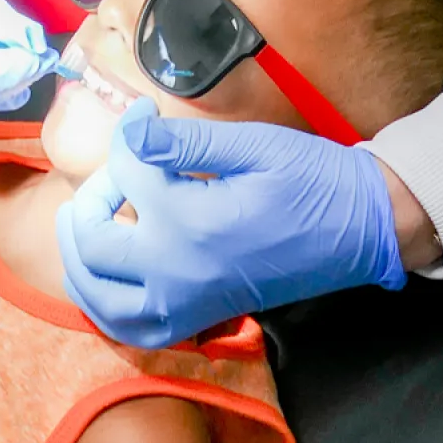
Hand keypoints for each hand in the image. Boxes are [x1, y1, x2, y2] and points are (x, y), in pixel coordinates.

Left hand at [55, 98, 405, 346]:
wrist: (360, 229)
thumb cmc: (311, 180)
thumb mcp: (251, 146)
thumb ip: (184, 143)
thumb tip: (133, 131)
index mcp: (190, 223)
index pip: (129, 172)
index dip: (129, 133)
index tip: (142, 113)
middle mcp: (178, 273)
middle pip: (96, 242)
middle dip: (91, 198)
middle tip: (116, 170)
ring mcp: (187, 303)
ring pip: (100, 300)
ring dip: (81, 261)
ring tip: (86, 224)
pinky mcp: (201, 318)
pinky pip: (133, 329)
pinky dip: (107, 306)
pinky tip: (109, 274)